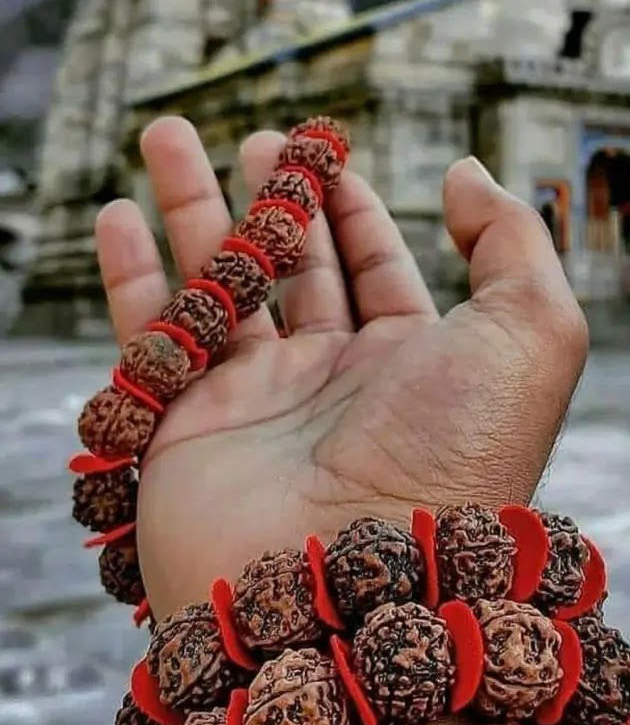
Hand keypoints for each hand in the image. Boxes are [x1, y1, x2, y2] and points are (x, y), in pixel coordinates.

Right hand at [96, 118, 587, 619]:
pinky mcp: (180, 432)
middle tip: (252, 138)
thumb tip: (467, 175)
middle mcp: (329, 386)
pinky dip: (129, 276)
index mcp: (410, 365)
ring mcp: (250, 409)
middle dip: (270, 197)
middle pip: (290, 267)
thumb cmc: (455, 462)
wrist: (355, 589)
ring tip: (164, 135)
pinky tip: (117, 216)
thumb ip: (513, 243)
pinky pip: (148, 337)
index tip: (326, 155)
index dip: (352, 209)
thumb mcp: (530, 336)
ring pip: (213, 285)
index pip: (374, 269)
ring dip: (190, 209)